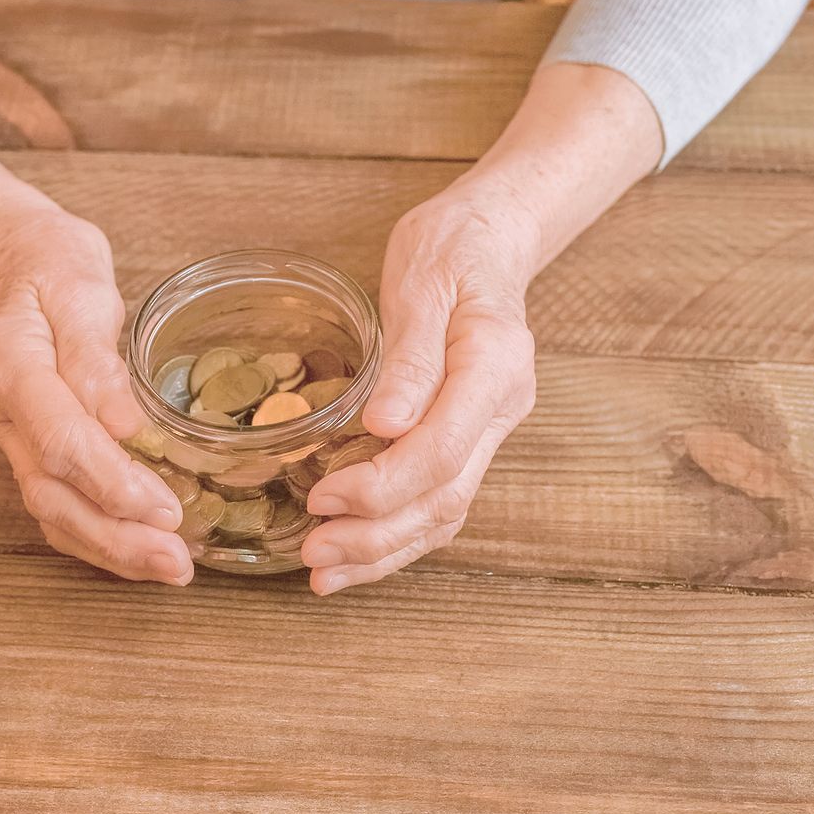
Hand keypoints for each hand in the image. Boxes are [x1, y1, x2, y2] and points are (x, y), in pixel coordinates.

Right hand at [0, 203, 193, 584]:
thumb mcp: (81, 286)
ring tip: (170, 568)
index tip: (165, 507)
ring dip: (109, 547)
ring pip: (49, 509)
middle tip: (175, 562)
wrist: (12, 257)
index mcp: (5, 363)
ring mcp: (5, 435)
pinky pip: (56, 504)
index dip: (111, 480)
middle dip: (114, 535)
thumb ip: (97, 358)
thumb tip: (129, 426)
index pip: (57, 437)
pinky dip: (98, 536)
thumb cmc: (51, 264)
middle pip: (49, 491)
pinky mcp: (26, 448)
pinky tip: (142, 554)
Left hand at [299, 182, 539, 593]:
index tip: (323, 496)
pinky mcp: (467, 441)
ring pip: (445, 513)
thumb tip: (386, 423)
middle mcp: (501, 410)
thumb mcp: (424, 281)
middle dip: (376, 534)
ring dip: (384, 551)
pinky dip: (396, 537)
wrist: (489, 240)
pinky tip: (353, 556)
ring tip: (323, 573)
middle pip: (445, 496)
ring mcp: (489, 431)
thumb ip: (411, 355)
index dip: (382, 483)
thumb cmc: (451, 249)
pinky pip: (438, 502)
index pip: (442, 449)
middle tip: (312, 553)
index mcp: (496, 365)